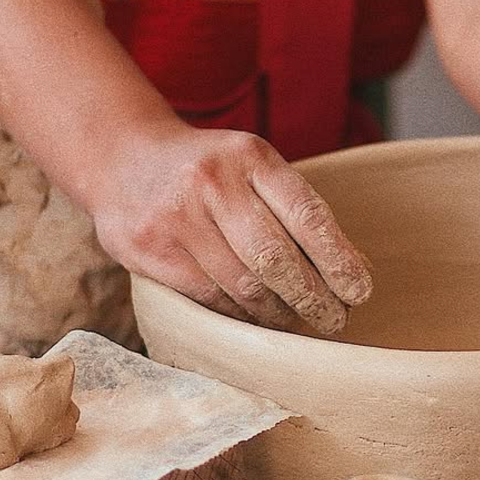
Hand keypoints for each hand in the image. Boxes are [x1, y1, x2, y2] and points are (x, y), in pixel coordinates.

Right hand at [82, 118, 371, 332]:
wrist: (121, 158)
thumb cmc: (210, 172)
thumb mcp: (254, 169)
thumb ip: (297, 212)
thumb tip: (354, 268)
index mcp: (251, 157)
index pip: (306, 214)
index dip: (338, 260)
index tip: (359, 292)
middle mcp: (212, 183)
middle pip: (275, 258)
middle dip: (313, 297)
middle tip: (336, 320)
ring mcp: (176, 217)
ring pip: (243, 286)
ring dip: (279, 314)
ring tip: (298, 322)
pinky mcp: (149, 250)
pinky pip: (210, 298)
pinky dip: (241, 316)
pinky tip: (257, 320)